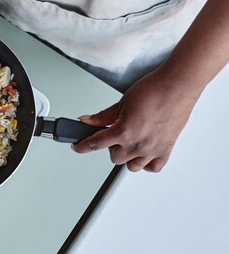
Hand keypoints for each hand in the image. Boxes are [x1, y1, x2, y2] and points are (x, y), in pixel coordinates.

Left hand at [72, 69, 200, 171]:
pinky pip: (153, 167)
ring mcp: (153, 149)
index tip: (77, 147)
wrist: (176, 86)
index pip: (96, 144)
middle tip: (114, 134)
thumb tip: (86, 121)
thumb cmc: (153, 90)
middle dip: (110, 147)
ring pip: (132, 166)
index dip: (82, 146)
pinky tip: (143, 153)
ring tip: (129, 142)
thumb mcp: (121, 103)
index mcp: (124, 132)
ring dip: (127, 156)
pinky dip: (146, 163)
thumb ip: (102, 116)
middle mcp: (139, 144)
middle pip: (115, 158)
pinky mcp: (166, 149)